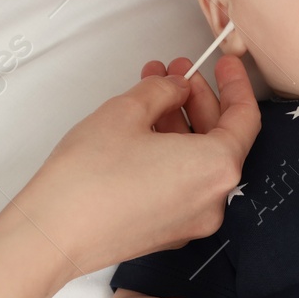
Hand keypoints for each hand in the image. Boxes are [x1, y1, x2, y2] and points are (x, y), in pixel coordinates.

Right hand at [10, 53, 259, 278]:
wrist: (54, 233)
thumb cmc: (89, 178)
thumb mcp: (128, 110)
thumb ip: (164, 90)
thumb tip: (176, 88)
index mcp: (217, 168)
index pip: (245, 118)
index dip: (235, 84)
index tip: (224, 64)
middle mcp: (212, 200)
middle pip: (220, 139)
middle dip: (197, 100)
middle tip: (175, 74)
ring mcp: (190, 220)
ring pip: (197, 161)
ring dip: (179, 123)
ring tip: (150, 93)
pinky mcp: (167, 231)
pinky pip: (181, 183)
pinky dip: (170, 153)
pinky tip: (143, 129)